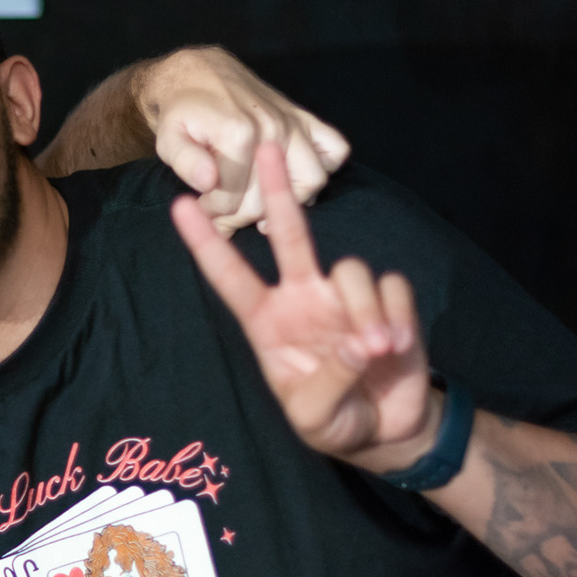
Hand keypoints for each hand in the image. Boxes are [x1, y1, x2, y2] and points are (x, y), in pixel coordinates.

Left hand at [140, 47, 349, 235]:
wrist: (198, 74)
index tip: (203, 207)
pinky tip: (295, 179)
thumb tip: (208, 181)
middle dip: (243, 214)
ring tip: (263, 205)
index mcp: (238, 134)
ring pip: (312, 179)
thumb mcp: (168, 137)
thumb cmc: (182, 112)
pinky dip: (326, 167)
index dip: (213, 212)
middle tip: (225, 213)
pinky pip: (336, 149)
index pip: (232, 200)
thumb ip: (185, 161)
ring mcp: (293, 123)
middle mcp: (272, 128)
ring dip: (290, 199)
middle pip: (271, 196)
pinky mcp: (305, 119)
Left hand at [172, 144, 438, 473]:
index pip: (230, 277)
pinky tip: (397, 346)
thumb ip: (329, 380)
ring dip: (365, 310)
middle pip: (288, 234)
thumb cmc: (333, 421)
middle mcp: (302, 299)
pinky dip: (396, 316)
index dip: (205, 243)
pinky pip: (391, 286)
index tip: (179, 204)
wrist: (387, 430)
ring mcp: (344, 297)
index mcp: (267, 323)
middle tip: (267, 146)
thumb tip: (359, 340)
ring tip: (377, 351)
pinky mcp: (387, 300)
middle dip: (276, 190)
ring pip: (351, 268)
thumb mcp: (314, 416)